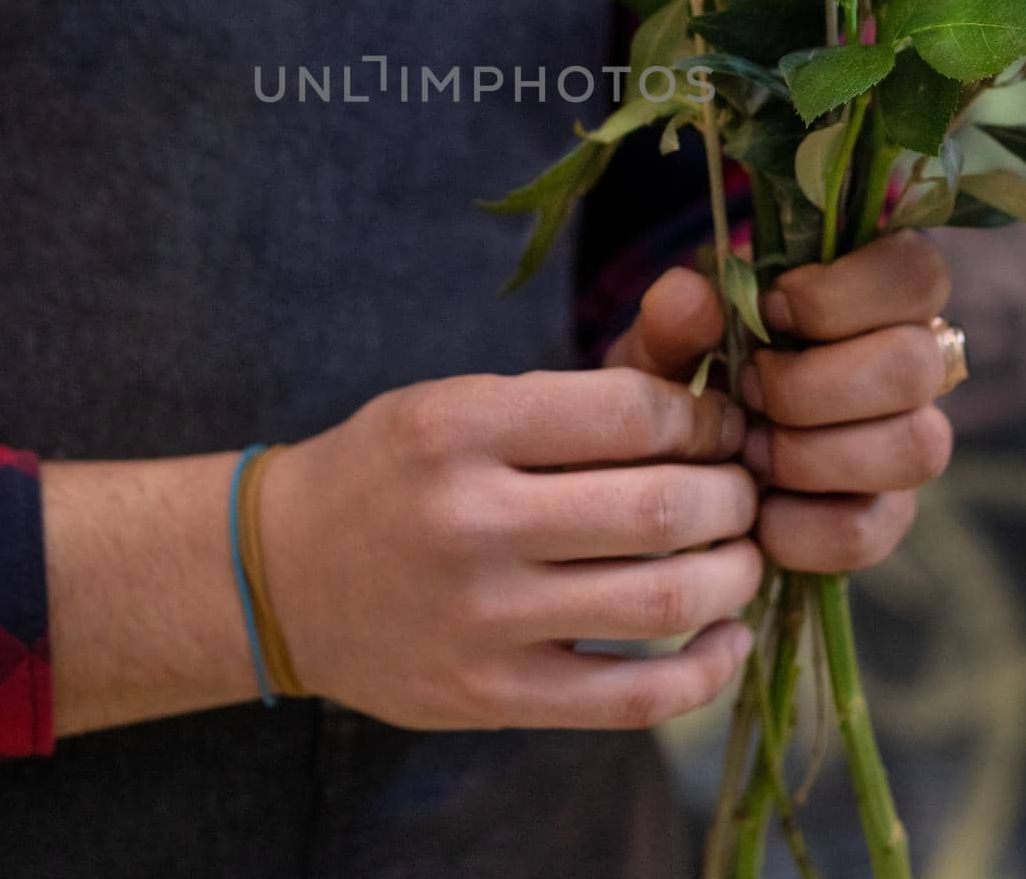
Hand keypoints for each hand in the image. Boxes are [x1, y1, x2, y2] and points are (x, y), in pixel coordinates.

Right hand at [261, 367, 762, 731]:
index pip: (633, 412)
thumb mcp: (464, 401)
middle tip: (742, 488)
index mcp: (460, 425)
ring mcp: (480, 619)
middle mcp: (469, 519)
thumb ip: (586, 382)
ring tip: (741, 553)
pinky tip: (726, 638)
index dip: (705, 418)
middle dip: (734, 495)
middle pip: (662, 508)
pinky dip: (706, 672)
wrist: (283, 573)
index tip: (719, 426)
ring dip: (734, 575)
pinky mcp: (490, 697)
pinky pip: (634, 700)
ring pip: (663, 600)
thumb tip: (708, 323)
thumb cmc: (394, 468)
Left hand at [605, 230, 953, 573]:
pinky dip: (800, 524)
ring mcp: (906, 443)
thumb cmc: (685, 378)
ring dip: (813, 455)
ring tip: (750, 450)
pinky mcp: (884, 518)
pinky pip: (868, 528)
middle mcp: (907, 367)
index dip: (843, 294)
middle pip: (917, 365)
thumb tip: (688, 293)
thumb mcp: (664, 344)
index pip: (916, 270)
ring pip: (916, 448)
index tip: (770, 311)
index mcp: (869, 297)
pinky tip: (758, 510)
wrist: (667, 466)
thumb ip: (673, 317)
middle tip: (749, 390)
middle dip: (814, 385)